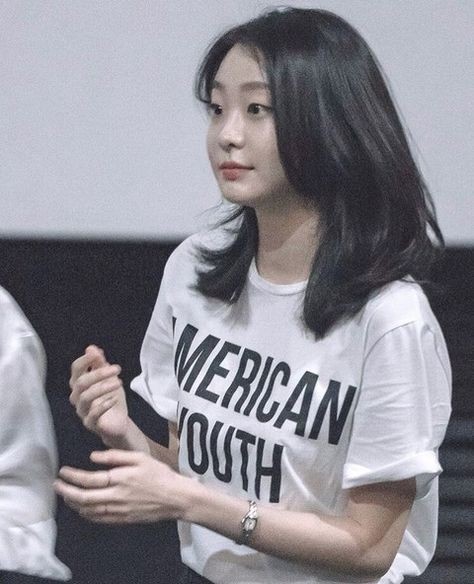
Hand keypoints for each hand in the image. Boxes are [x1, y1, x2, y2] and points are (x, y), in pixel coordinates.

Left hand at [54, 450, 188, 523]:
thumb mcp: (139, 457)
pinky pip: (99, 519)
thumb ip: (115, 456)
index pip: (90, 479)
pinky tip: (81, 509)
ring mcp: (118, 511)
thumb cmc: (159, 474)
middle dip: (67, 492)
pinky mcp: (122, 520)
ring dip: (74, 504)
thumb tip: (93, 457)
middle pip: (84, 498)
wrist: (175, 498)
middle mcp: (116, 497)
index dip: (73, 476)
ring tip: (65, 496)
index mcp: (120, 479)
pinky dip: (86, 514)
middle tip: (56, 485)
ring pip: (89, 511)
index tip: (63, 472)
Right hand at [69, 345, 128, 444]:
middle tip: (117, 368)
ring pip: (85, 397)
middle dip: (98, 373)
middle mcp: (77, 397)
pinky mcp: (90, 424)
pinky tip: (114, 400)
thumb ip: (99, 364)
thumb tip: (91, 348)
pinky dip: (103, 406)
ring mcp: (82, 411)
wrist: (117, 423)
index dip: (84, 360)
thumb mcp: (108, 379)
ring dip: (103, 387)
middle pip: (80, 383)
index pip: (76, 370)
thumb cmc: (110, 398)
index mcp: (80, 384)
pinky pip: (92, 415)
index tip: (97, 353)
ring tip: (118, 382)